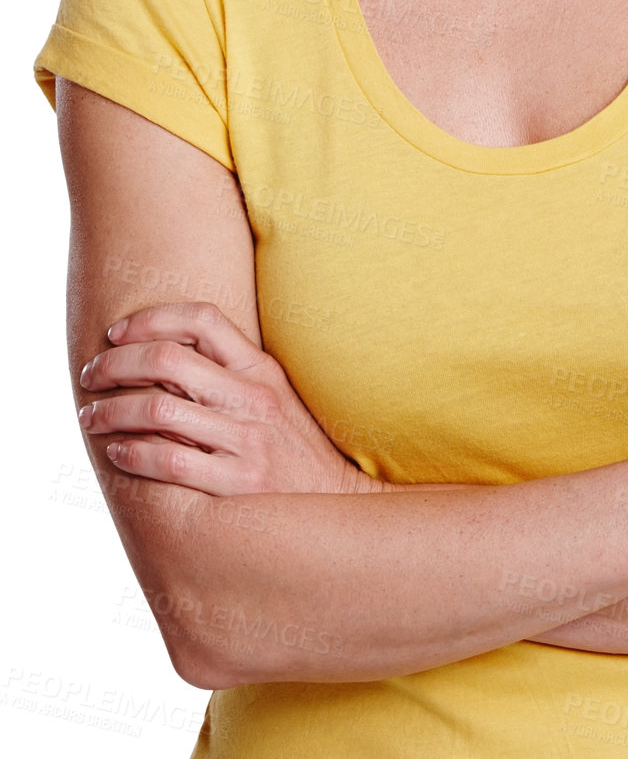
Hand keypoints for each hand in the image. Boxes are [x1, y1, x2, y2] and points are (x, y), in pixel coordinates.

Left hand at [76, 302, 384, 497]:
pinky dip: (132, 453)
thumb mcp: (273, 397)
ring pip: (159, 408)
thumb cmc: (292, 449)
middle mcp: (254, 398)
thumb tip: (159, 356)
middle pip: (169, 359)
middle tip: (92, 375)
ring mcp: (247, 440)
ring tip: (91, 416)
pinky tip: (117, 452)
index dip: (151, 319)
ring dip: (112, 410)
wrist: (337, 506)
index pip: (203, 319)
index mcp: (262, 369)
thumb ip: (228, 373)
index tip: (117, 334)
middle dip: (116, 363)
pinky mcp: (237, 484)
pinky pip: (169, 460)